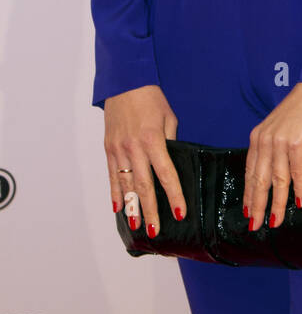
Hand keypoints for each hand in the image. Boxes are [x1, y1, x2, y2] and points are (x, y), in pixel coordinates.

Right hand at [104, 84, 184, 235]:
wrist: (124, 82)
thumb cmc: (151, 98)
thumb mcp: (169, 117)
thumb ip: (170, 142)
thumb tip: (171, 164)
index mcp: (153, 139)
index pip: (166, 174)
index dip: (174, 195)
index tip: (181, 213)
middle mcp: (134, 147)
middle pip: (144, 185)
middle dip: (151, 210)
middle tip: (155, 230)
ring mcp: (119, 149)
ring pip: (125, 184)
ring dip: (131, 207)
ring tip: (137, 225)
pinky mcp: (109, 148)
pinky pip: (112, 175)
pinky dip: (114, 193)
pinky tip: (117, 208)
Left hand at [244, 83, 301, 230]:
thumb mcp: (280, 126)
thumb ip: (274, 146)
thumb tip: (275, 174)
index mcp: (258, 136)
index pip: (250, 172)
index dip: (249, 194)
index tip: (247, 212)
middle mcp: (265, 139)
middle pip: (259, 179)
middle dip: (257, 205)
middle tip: (256, 226)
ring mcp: (280, 140)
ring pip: (277, 179)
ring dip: (277, 203)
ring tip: (276, 221)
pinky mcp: (297, 141)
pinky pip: (296, 171)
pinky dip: (299, 188)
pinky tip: (301, 201)